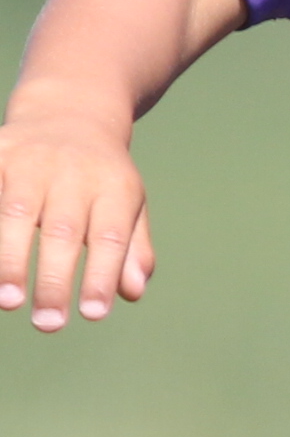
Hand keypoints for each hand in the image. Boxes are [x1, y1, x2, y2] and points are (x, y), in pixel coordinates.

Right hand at [0, 104, 155, 331]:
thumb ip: (131, 251)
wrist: (70, 112)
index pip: (110, 237)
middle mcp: (73, 172)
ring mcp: (29, 160)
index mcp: (114, 187)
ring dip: (9, 260)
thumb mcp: (129, 207)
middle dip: (53, 279)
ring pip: (14, 211)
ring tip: (7, 302)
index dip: (100, 276)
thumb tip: (132, 294)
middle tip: (47, 324)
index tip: (92, 315)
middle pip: (62, 230)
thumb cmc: (102, 178)